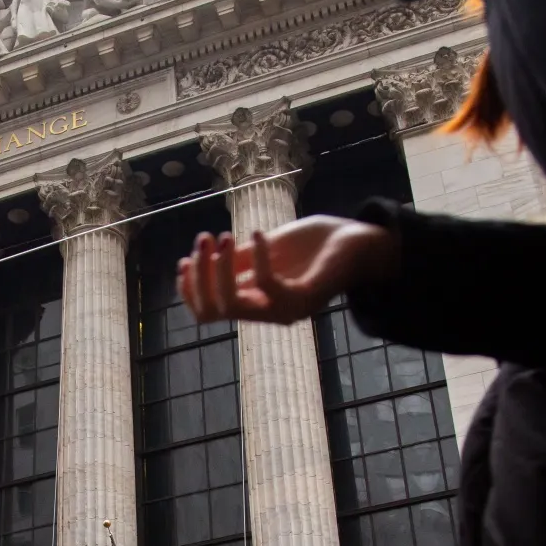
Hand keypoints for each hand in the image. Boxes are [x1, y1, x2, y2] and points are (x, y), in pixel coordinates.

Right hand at [176, 217, 396, 325]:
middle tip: (202, 240)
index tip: (183, 261)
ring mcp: (287, 308)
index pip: (210, 311)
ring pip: (232, 303)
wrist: (363, 242)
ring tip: (219, 237)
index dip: (190, 291)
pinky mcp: (305, 296)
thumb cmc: (317, 245)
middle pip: (214, 310)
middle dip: (199, 276)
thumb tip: (199, 259)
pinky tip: (258, 232)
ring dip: (218, 269)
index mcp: (258, 302)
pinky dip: (257, 256)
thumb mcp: (269, 247)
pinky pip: (267, 284)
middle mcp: (269, 312)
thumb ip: (239, 258)